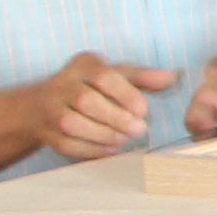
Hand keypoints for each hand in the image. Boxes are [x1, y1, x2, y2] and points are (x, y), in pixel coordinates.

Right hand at [32, 55, 169, 159]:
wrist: (43, 106)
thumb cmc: (91, 87)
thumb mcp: (116, 76)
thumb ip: (143, 77)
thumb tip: (173, 76)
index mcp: (82, 65)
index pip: (103, 76)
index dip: (126, 95)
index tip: (143, 110)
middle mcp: (61, 85)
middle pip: (86, 100)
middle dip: (116, 118)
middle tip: (139, 129)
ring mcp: (50, 111)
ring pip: (72, 124)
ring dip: (103, 135)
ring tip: (125, 139)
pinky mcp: (47, 134)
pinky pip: (67, 145)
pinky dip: (92, 150)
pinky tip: (111, 149)